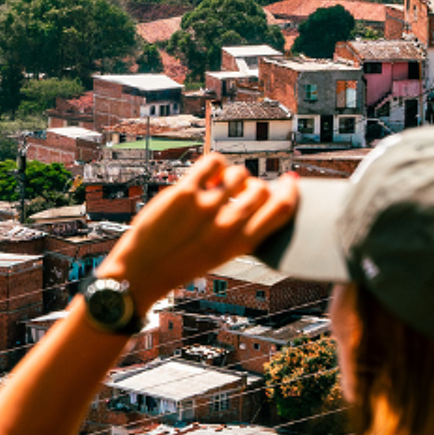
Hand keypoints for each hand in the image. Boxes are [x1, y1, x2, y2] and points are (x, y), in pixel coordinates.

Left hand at [93, 154, 298, 308]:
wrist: (142, 272)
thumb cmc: (183, 260)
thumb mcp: (222, 253)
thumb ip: (242, 228)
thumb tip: (262, 193)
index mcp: (241, 244)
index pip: (282, 210)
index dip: (290, 191)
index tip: (290, 181)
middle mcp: (227, 226)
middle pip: (261, 188)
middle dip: (255, 185)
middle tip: (243, 188)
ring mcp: (206, 208)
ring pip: (238, 173)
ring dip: (233, 176)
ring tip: (220, 186)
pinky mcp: (184, 194)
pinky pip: (213, 162)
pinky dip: (214, 165)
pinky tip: (206, 176)